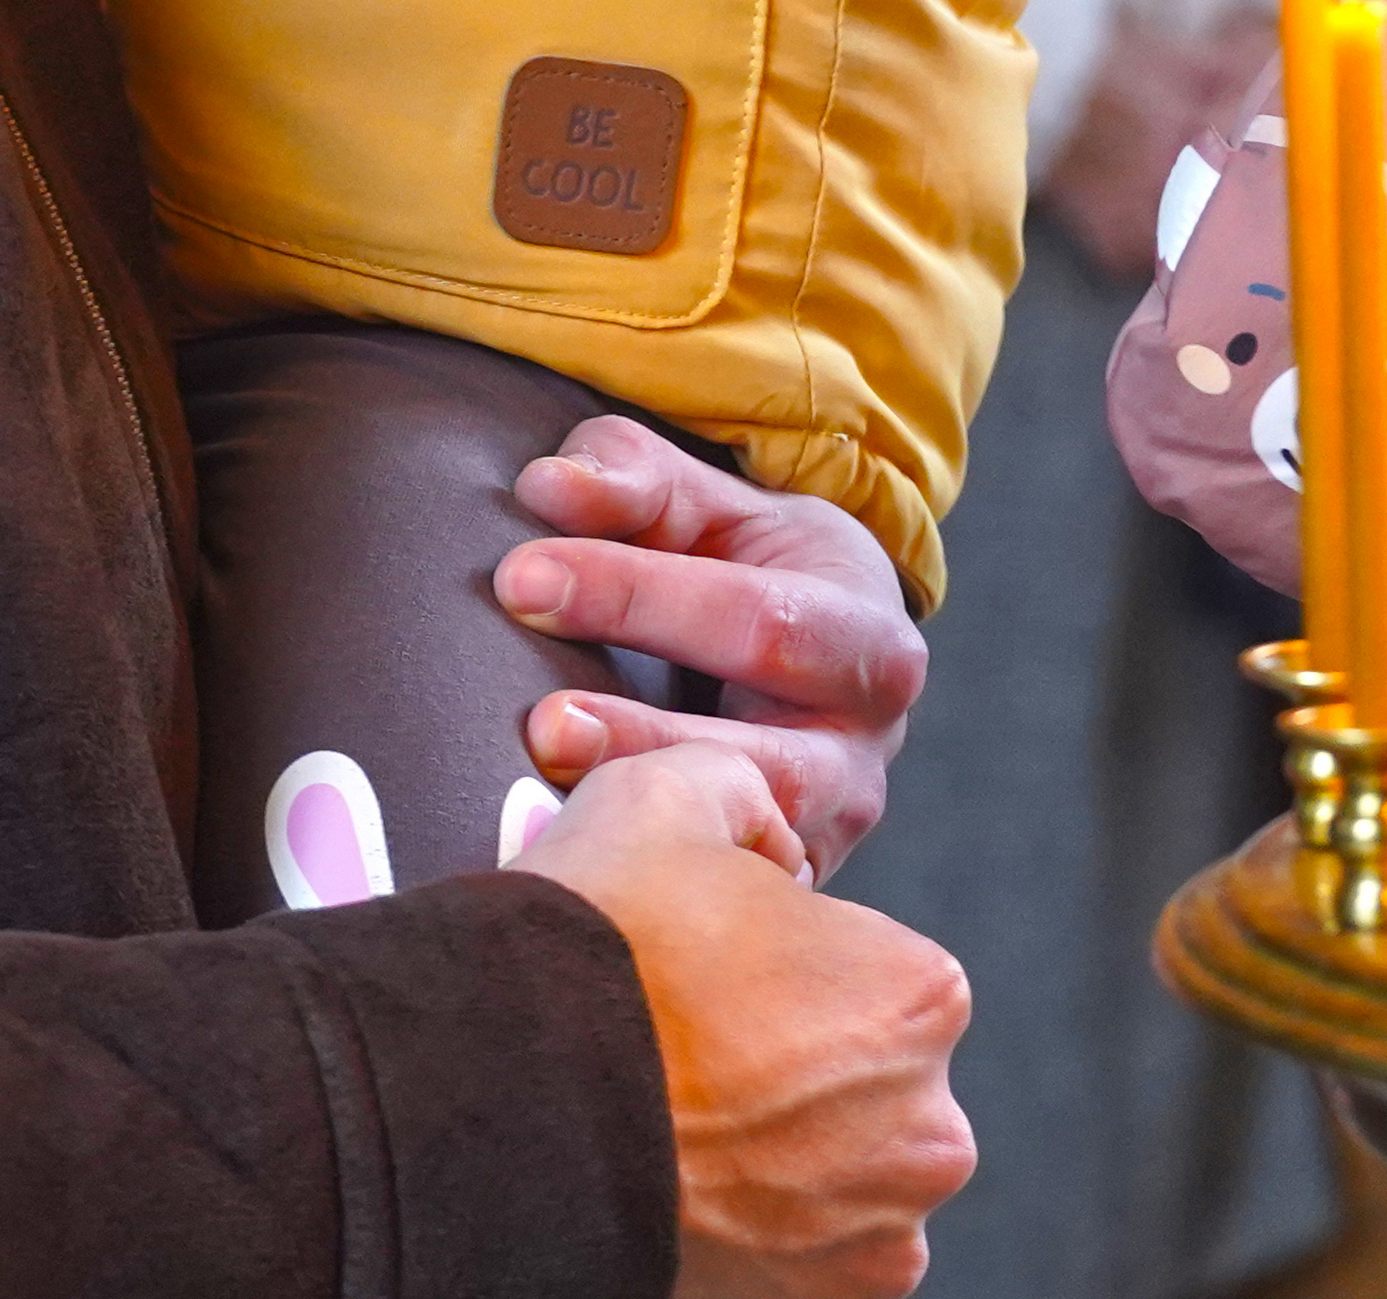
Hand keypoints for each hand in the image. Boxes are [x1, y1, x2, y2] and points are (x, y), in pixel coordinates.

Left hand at [494, 417, 925, 880]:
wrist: (818, 644)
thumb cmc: (745, 559)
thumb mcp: (704, 499)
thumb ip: (632, 478)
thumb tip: (548, 488)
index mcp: (864, 633)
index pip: (754, 618)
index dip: (634, 595)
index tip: (519, 578)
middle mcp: (867, 746)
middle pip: (768, 755)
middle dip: (647, 740)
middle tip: (541, 723)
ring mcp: (833, 833)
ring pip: (755, 849)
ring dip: (651, 834)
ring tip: (548, 814)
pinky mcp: (789, 890)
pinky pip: (732, 908)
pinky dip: (660, 902)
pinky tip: (578, 891)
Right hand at [513, 746, 973, 1297]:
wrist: (508, 1103)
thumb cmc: (600, 942)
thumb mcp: (671, 790)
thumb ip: (744, 792)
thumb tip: (764, 834)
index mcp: (919, 996)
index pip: (871, 963)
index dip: (789, 955)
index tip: (718, 965)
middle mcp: (929, 1130)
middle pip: (865, 1074)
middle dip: (797, 1059)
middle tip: (693, 1042)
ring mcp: (877, 1238)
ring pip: (839, 1170)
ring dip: (781, 1148)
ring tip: (677, 1112)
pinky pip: (803, 1254)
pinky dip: (756, 1224)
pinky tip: (682, 1174)